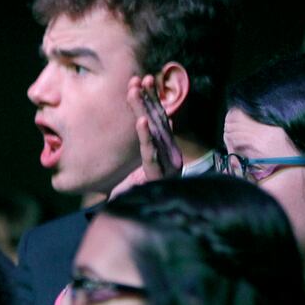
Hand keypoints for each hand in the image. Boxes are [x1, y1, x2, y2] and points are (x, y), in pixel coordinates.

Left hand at [110, 76, 183, 196]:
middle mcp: (169, 154)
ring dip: (144, 109)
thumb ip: (142, 158)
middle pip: (158, 121)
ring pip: (155, 132)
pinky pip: (152, 153)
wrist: (155, 226)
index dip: (150, 101)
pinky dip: (146, 136)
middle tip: (138, 78)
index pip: (157, 121)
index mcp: (166, 151)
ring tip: (135, 91)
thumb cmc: (147, 201)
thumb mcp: (141, 175)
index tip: (141, 82)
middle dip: (148, 99)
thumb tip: (140, 138)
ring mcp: (167, 164)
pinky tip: (141, 121)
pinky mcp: (161, 175)